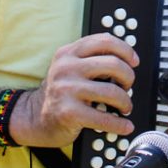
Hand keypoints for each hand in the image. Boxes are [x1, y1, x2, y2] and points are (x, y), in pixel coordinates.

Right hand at [11, 33, 138, 147]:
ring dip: (125, 102)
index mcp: (69, 52)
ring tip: (125, 107)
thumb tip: (126, 61)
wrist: (33, 117)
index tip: (133, 61)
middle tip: (128, 87)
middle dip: (128, 77)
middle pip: (113, 64)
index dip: (125, 50)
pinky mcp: (69, 113)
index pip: (105, 41)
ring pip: (112, 91)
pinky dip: (119, 124)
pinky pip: (103, 118)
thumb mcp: (70, 67)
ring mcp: (66, 90)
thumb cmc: (60, 92)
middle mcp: (66, 68)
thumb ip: (91, 58)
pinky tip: (124, 125)